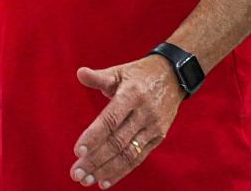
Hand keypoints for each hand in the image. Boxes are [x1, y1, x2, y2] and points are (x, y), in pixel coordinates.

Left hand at [70, 55, 183, 187]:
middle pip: (117, 141)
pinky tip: (105, 180)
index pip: (111, 120)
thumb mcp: (119, 71)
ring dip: (106, 170)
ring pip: (128, 154)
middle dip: (95, 160)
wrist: (173, 76)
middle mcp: (144, 113)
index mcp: (131, 95)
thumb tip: (79, 73)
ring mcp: (153, 127)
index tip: (78, 152)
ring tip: (86, 180)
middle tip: (76, 173)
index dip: (94, 136)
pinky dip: (121, 171)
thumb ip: (98, 77)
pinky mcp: (158, 137)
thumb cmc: (139, 74)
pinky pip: (138, 157)